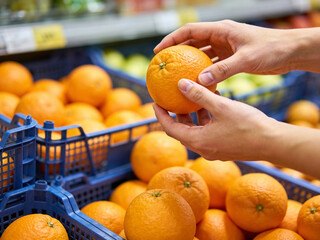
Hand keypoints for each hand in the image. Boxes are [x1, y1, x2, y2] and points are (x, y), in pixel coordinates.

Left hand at [153, 79, 276, 160]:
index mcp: (198, 141)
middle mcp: (203, 148)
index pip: (170, 128)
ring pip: (197, 129)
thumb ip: (199, 95)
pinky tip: (215, 100)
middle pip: (182, 130)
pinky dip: (208, 117)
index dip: (160, 115)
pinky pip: (209, 131)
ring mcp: (214, 149)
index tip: (156, 102)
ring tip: (196, 94)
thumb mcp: (221, 106)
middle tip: (173, 98)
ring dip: (195, 113)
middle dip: (177, 113)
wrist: (274, 143)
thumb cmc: (248, 125)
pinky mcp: (224, 147)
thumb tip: (180, 84)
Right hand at [154, 20, 301, 85]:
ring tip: (178, 76)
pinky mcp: (232, 58)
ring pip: (202, 55)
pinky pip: (213, 65)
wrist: (291, 52)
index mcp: (222, 30)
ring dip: (191, 64)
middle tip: (164, 65)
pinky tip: (199, 84)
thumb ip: (223, 70)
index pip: (190, 31)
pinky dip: (205, 73)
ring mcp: (226, 47)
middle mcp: (222, 36)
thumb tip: (200, 81)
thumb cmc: (272, 49)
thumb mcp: (246, 59)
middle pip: (193, 42)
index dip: (172, 39)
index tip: (159, 51)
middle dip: (178, 52)